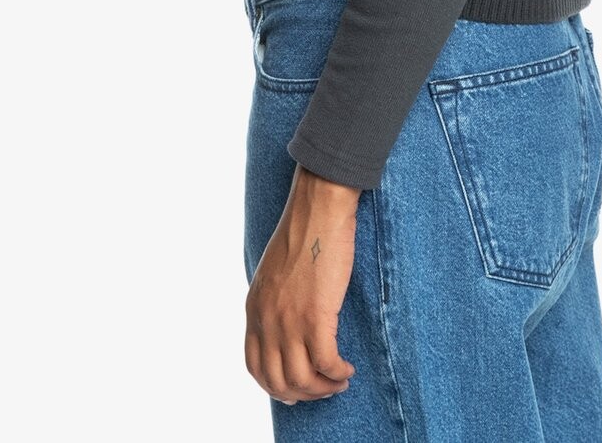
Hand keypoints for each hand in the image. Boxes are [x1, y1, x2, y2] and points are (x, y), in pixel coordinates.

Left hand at [244, 166, 360, 404]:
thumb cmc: (304, 232)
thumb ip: (273, 301)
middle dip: (302, 393)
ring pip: (302, 379)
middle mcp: (267, 320)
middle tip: (323, 389)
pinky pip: (326, 364)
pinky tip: (347, 369)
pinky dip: (338, 374)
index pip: (255, 366)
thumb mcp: (273, 272)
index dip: (274, 386)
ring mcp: (289, 321)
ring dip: (323, 388)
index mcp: (254, 309)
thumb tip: (287, 325)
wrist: (318, 208)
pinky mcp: (316, 317)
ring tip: (339, 381)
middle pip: (277, 381)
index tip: (294, 390)